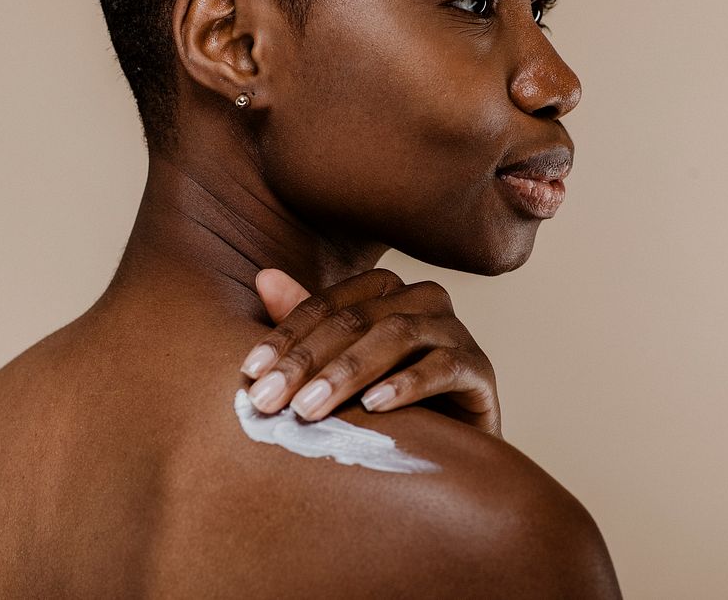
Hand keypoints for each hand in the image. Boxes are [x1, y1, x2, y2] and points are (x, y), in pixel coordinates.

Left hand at [239, 268, 501, 437]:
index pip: (325, 305)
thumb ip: (307, 325)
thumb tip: (264, 277)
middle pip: (355, 319)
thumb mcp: (340, 366)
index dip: (284, 336)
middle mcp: (422, 299)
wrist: (454, 450)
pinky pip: (442, 367)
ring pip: (395, 335)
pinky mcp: (478, 368)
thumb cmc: (388, 403)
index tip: (249, 373)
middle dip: (305, 360)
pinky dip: (406, 385)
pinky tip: (374, 407)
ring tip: (309, 407)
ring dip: (346, 372)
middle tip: (268, 399)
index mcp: (385, 290)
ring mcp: (454, 330)